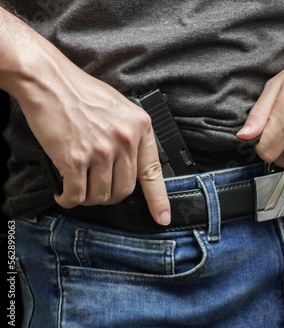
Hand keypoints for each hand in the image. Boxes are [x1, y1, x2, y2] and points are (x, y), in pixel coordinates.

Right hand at [18, 53, 170, 224]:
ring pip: (100, 195)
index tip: (163, 218)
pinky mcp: (75, 159)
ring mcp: (101, 151)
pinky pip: (76, 194)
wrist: (48, 81)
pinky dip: (68, 199)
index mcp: (140, 127)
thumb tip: (131, 164)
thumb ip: (132, 136)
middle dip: (111, 196)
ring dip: (88, 198)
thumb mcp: (121, 108)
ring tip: (79, 188)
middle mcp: (124, 140)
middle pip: (124, 189)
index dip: (159, 200)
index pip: (153, 172)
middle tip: (98, 189)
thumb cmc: (82, 92)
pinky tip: (64, 194)